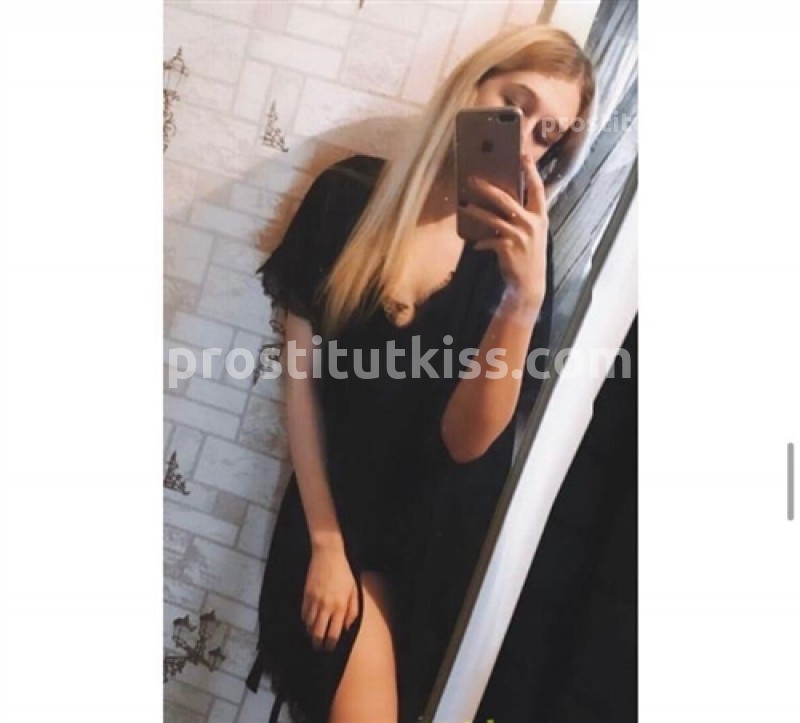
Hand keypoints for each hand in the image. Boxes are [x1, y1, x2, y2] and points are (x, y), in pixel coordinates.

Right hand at [301, 541, 359, 651]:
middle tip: (319, 647)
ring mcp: (314, 601)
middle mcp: (326, 606)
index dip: (330, 644)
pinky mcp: (306, 595)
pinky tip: (308, 622)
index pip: (333, 633)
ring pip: (309, 625)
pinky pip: (303, 614)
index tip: (329, 648)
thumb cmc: (343, 572)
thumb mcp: (354, 590)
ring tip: (314, 636)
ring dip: (311, 633)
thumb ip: (353, 610)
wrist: (328, 555)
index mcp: (340, 606)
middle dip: (318, 643)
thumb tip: (347, 627)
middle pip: (318, 633)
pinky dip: (305, 621)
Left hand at [462, 154, 548, 305]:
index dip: (530, 170)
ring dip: (476, 212)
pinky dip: (481, 241)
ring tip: (464, 207)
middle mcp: (531, 223)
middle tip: (473, 179)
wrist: (529, 283)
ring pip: (493, 218)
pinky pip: (489, 239)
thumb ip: (523, 218)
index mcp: (540, 216)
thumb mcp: (532, 234)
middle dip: (488, 188)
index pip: (537, 188)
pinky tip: (475, 244)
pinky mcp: (508, 247)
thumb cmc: (528, 256)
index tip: (523, 154)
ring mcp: (520, 235)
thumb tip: (503, 202)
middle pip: (507, 199)